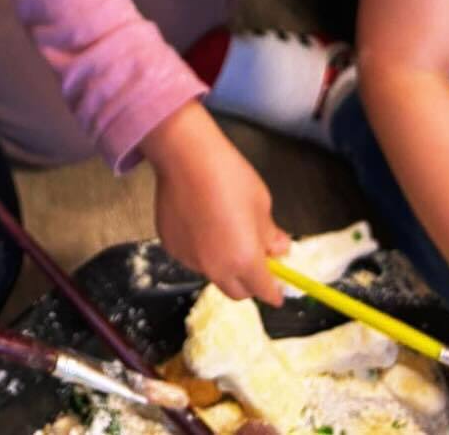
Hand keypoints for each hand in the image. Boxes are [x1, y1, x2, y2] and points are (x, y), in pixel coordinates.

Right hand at [145, 100, 289, 304]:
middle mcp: (216, 268)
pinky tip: (200, 221)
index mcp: (244, 261)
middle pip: (236, 292)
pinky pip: (192, 257)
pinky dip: (200, 249)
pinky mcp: (170, 246)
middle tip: (253, 260)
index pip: (264, 291)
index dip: (273, 291)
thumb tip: (277, 250)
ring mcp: (190, 259)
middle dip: (248, 283)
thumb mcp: (261, 203)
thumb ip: (271, 235)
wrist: (186, 157)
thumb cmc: (231, 176)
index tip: (277, 288)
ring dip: (223, 264)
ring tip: (222, 231)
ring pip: (213, 273)